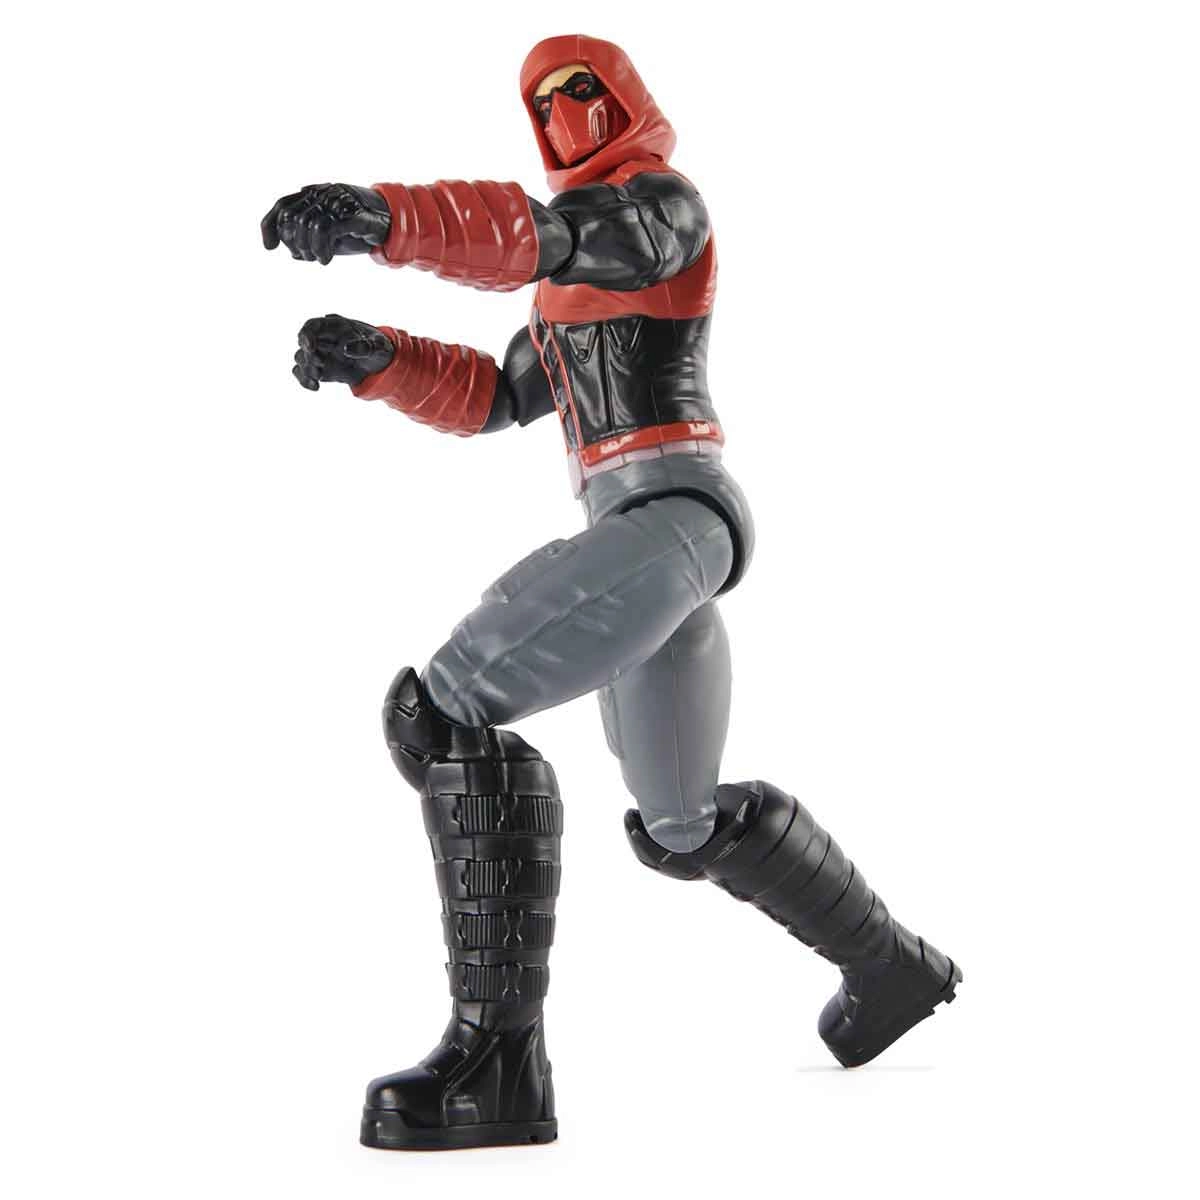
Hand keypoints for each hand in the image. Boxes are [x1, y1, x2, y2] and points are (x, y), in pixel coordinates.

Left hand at [261, 183, 390, 263]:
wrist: (390, 224)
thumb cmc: (359, 230)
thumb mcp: (331, 235)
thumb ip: (312, 239)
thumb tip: (293, 252)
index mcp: (315, 195)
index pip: (282, 205)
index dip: (270, 225)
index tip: (269, 247)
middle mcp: (323, 193)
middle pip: (292, 216)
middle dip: (293, 241)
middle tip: (304, 257)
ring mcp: (337, 201)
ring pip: (306, 223)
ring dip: (308, 248)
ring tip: (317, 259)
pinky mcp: (350, 212)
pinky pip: (325, 229)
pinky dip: (321, 249)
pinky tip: (326, 261)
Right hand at [293, 315, 394, 389]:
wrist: (379, 363)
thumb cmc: (378, 347)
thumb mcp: (378, 346)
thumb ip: (364, 346)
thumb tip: (346, 349)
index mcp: (336, 327)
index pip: (312, 325)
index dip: (306, 334)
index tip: (310, 347)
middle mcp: (324, 339)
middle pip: (303, 343)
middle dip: (307, 355)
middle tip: (320, 364)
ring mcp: (320, 354)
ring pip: (301, 359)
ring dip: (306, 369)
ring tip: (318, 377)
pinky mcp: (320, 369)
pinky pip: (303, 373)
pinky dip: (304, 380)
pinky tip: (315, 387)